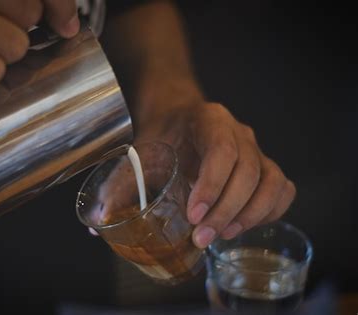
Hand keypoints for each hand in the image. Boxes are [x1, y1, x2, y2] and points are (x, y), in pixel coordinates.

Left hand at [134, 79, 295, 248]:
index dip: (212, 185)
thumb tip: (97, 223)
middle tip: (202, 237)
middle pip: (248, 172)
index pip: (222, 151)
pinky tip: (244, 225)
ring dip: (250, 215)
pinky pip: (281, 189)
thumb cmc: (163, 134)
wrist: (178, 114)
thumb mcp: (141, 153)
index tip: (193, 214)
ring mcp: (256, 150)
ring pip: (270, 182)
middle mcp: (239, 133)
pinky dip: (270, 211)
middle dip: (226, 210)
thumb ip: (121, 184)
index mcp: (210, 121)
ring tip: (223, 236)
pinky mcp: (264, 167)